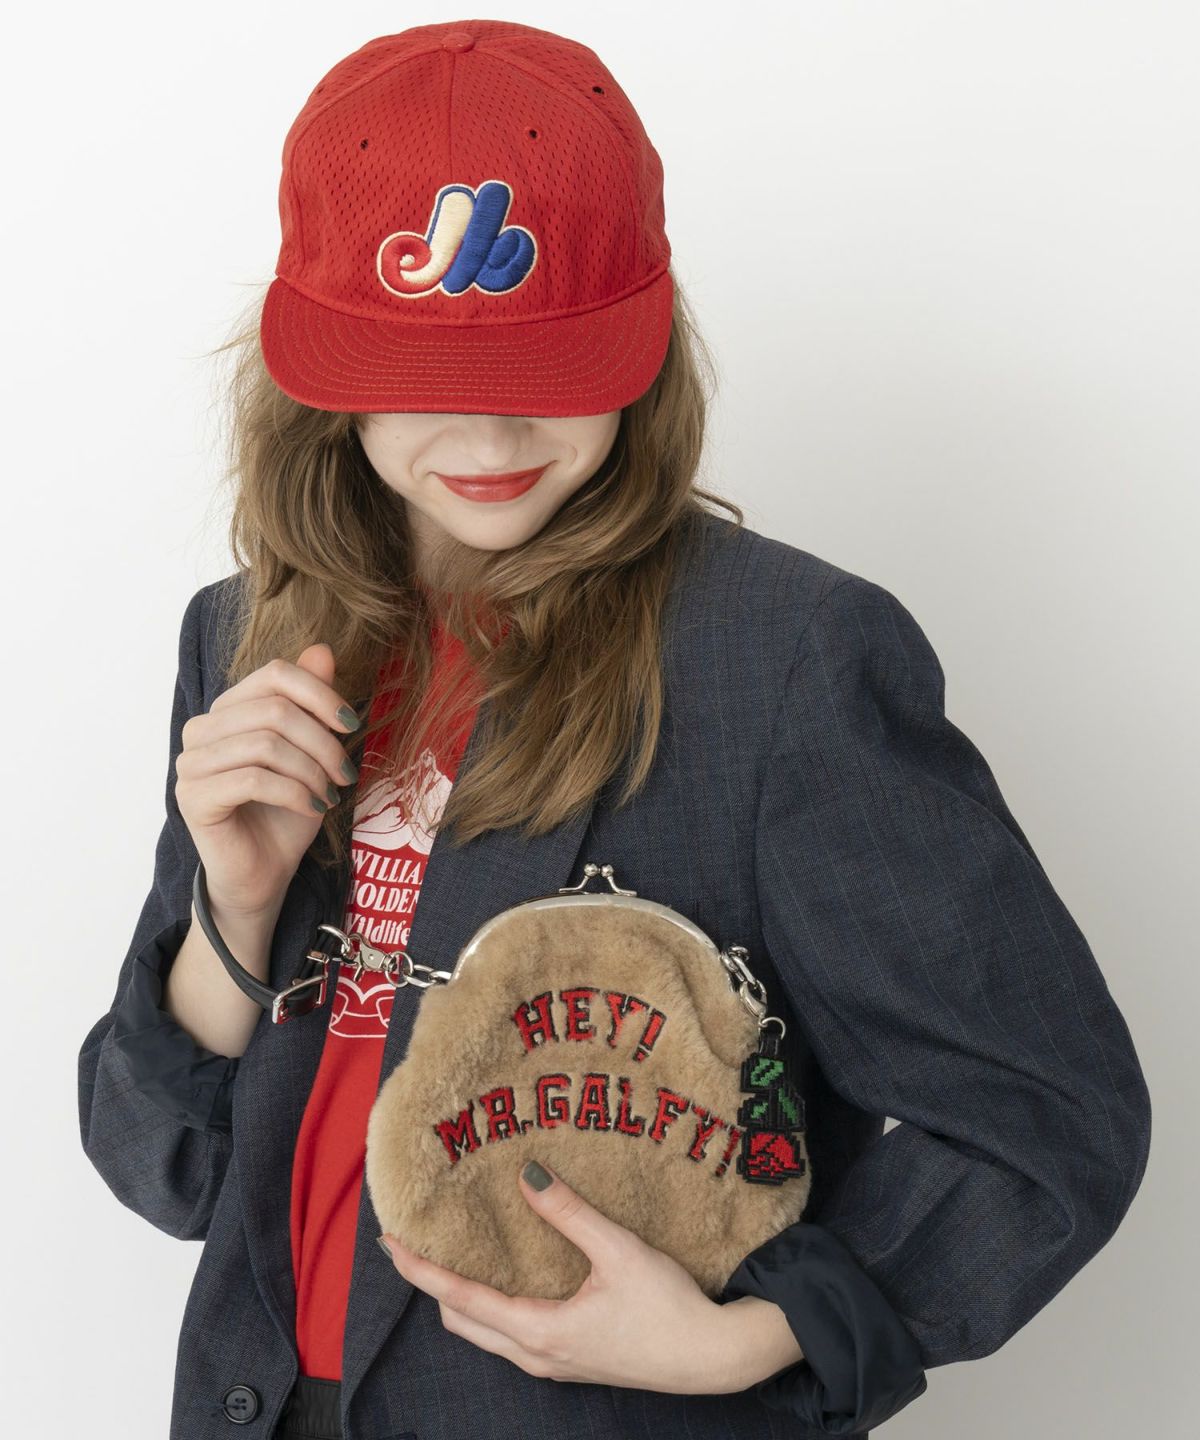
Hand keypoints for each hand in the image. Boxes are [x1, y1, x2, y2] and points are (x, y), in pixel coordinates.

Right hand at [175, 643, 360, 916]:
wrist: (263, 874)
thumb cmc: (286, 814)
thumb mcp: (311, 754)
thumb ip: (312, 703)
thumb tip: (322, 648)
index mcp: (228, 710)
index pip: (275, 675)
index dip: (320, 694)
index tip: (351, 724)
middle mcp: (201, 730)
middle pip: (274, 709)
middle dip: (322, 742)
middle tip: (345, 774)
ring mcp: (191, 763)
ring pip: (265, 744)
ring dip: (311, 770)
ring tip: (329, 795)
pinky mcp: (193, 797)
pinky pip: (253, 779)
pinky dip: (294, 792)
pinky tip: (312, 808)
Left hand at [377, 1159, 775, 1394]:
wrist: (711, 1358)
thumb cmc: (668, 1307)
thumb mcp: (619, 1250)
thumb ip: (570, 1213)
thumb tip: (527, 1175)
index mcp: (540, 1331)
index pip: (460, 1299)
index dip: (422, 1271)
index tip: (393, 1244)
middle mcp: (536, 1355)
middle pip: (462, 1321)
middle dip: (432, 1285)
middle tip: (416, 1243)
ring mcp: (552, 1365)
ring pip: (485, 1334)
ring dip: (461, 1299)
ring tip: (453, 1254)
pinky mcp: (570, 1362)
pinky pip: (510, 1337)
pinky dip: (491, 1308)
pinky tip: (506, 1277)